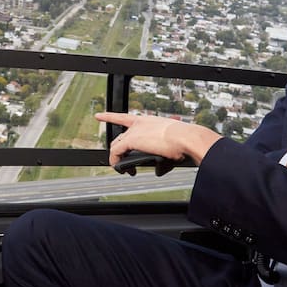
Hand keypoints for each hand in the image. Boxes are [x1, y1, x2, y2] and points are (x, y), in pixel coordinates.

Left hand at [95, 111, 221, 165]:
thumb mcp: (171, 149)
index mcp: (149, 121)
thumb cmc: (183, 141)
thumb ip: (162, 161)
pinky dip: (116, 162)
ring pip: (117, 146)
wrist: (186, 137)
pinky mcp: (131, 140)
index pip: (124, 118)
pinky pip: (116, 152)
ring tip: (126, 171)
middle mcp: (139, 124)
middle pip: (120, 138)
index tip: (100, 115)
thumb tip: (158, 171)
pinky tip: (122, 170)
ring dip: (118, 160)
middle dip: (120, 152)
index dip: (110, 116)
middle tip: (127, 165)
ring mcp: (134, 131)